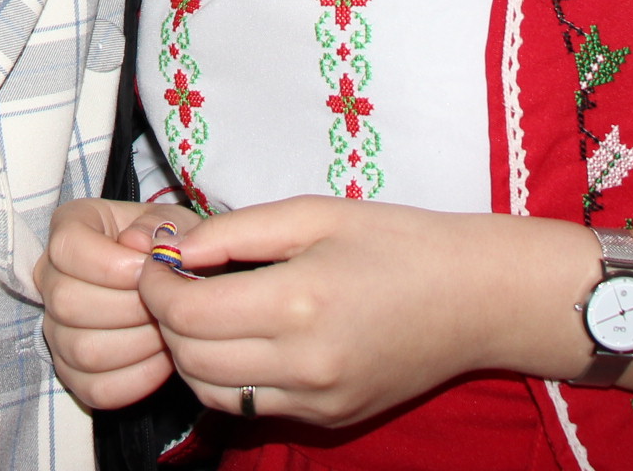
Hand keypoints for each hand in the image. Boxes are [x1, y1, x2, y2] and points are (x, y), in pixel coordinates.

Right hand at [36, 198, 174, 410]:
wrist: (171, 284)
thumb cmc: (167, 247)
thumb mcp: (172, 223)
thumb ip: (158, 226)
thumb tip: (138, 243)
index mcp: (69, 228)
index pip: (68, 248)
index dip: (113, 264)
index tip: (151, 270)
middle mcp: (50, 277)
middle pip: (68, 303)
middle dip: (130, 308)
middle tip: (165, 305)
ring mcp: (56, 328)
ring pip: (82, 350)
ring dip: (138, 344)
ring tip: (169, 331)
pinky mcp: (72, 371)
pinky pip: (96, 388)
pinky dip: (138, 379)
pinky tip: (163, 359)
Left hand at [135, 197, 582, 427]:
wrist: (477, 298)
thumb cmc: (397, 242)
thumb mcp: (313, 214)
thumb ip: (233, 232)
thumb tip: (171, 250)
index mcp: (297, 302)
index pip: (186, 313)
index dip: (155, 286)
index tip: (160, 261)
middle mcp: (304, 364)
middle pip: (190, 359)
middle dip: (166, 320)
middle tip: (175, 283)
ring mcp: (318, 399)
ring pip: (212, 393)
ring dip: (191, 354)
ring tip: (207, 311)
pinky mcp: (331, 418)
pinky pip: (253, 407)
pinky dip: (230, 377)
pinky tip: (245, 338)